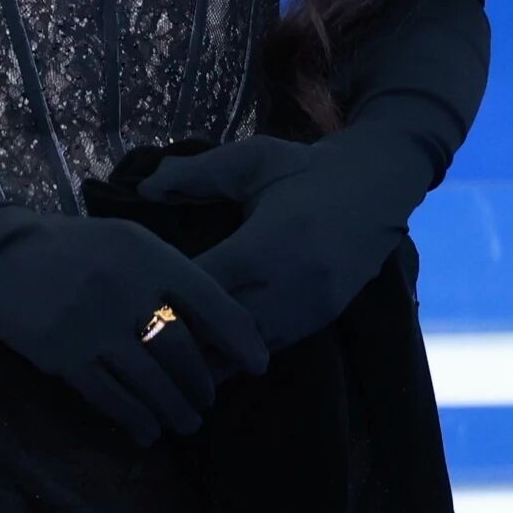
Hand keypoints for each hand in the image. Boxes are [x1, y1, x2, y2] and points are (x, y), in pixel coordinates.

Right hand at [0, 213, 267, 442]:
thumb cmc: (63, 248)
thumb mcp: (120, 241)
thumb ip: (162, 273)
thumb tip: (208, 323)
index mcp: (146, 254)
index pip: (211, 300)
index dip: (240, 337)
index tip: (259, 364)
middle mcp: (127, 287)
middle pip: (183, 352)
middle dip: (201, 386)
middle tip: (205, 402)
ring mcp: (94, 323)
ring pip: (153, 383)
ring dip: (174, 411)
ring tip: (183, 423)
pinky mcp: (64, 354)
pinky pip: (113, 398)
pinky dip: (136, 420)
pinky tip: (145, 431)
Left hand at [142, 128, 430, 351]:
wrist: (377, 187)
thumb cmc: (306, 170)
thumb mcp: (253, 159)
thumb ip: (197, 172)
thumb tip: (145, 186)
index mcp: (265, 246)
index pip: (202, 287)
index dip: (165, 294)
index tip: (134, 292)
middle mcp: (287, 288)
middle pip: (218, 330)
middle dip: (179, 331)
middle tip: (140, 331)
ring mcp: (306, 311)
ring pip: (243, 353)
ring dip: (206, 351)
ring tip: (166, 351)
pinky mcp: (319, 322)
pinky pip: (268, 350)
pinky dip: (236, 353)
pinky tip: (207, 351)